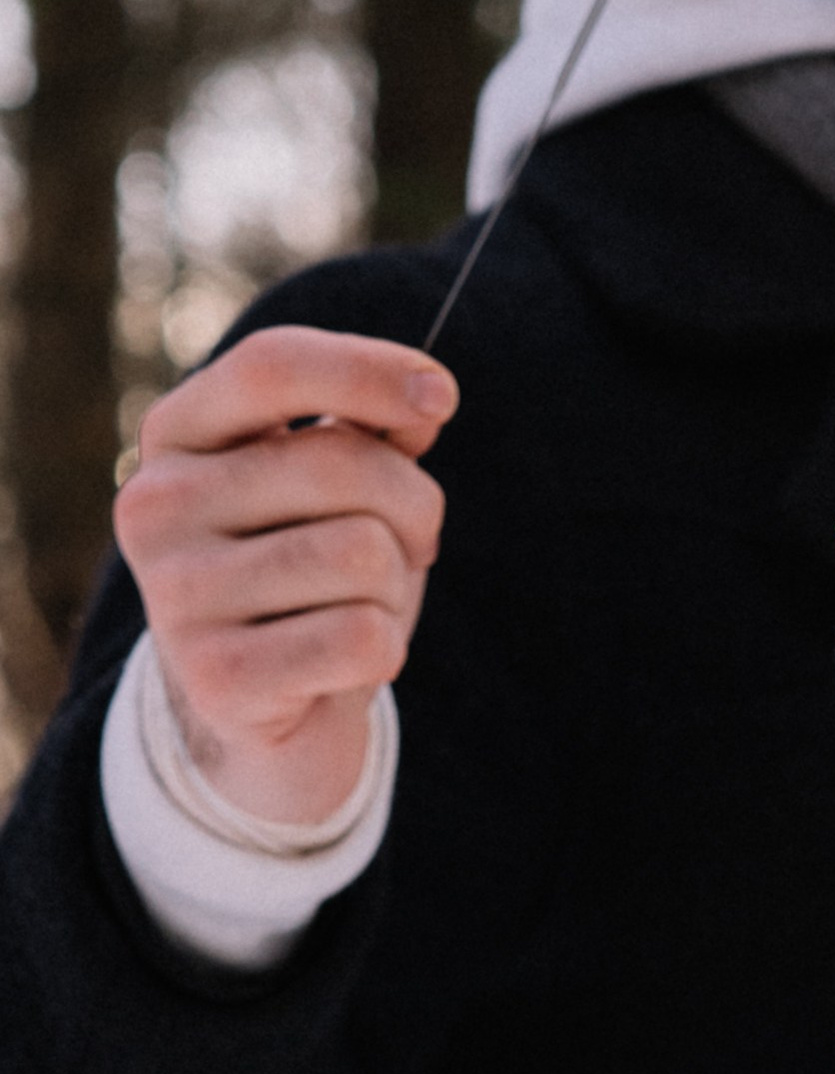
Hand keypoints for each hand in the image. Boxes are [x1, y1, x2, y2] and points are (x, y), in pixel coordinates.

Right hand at [113, 327, 455, 828]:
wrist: (261, 708)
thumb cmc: (309, 568)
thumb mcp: (337, 484)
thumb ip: (372, 429)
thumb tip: (425, 401)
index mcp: (177, 435)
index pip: (272, 366)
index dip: (370, 369)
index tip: (442, 396)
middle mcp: (154, 505)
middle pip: (341, 463)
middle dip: (415, 504)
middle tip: (410, 545)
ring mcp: (174, 593)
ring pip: (363, 554)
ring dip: (394, 587)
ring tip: (354, 606)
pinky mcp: (214, 678)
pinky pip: (362, 637)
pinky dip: (383, 652)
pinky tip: (337, 665)